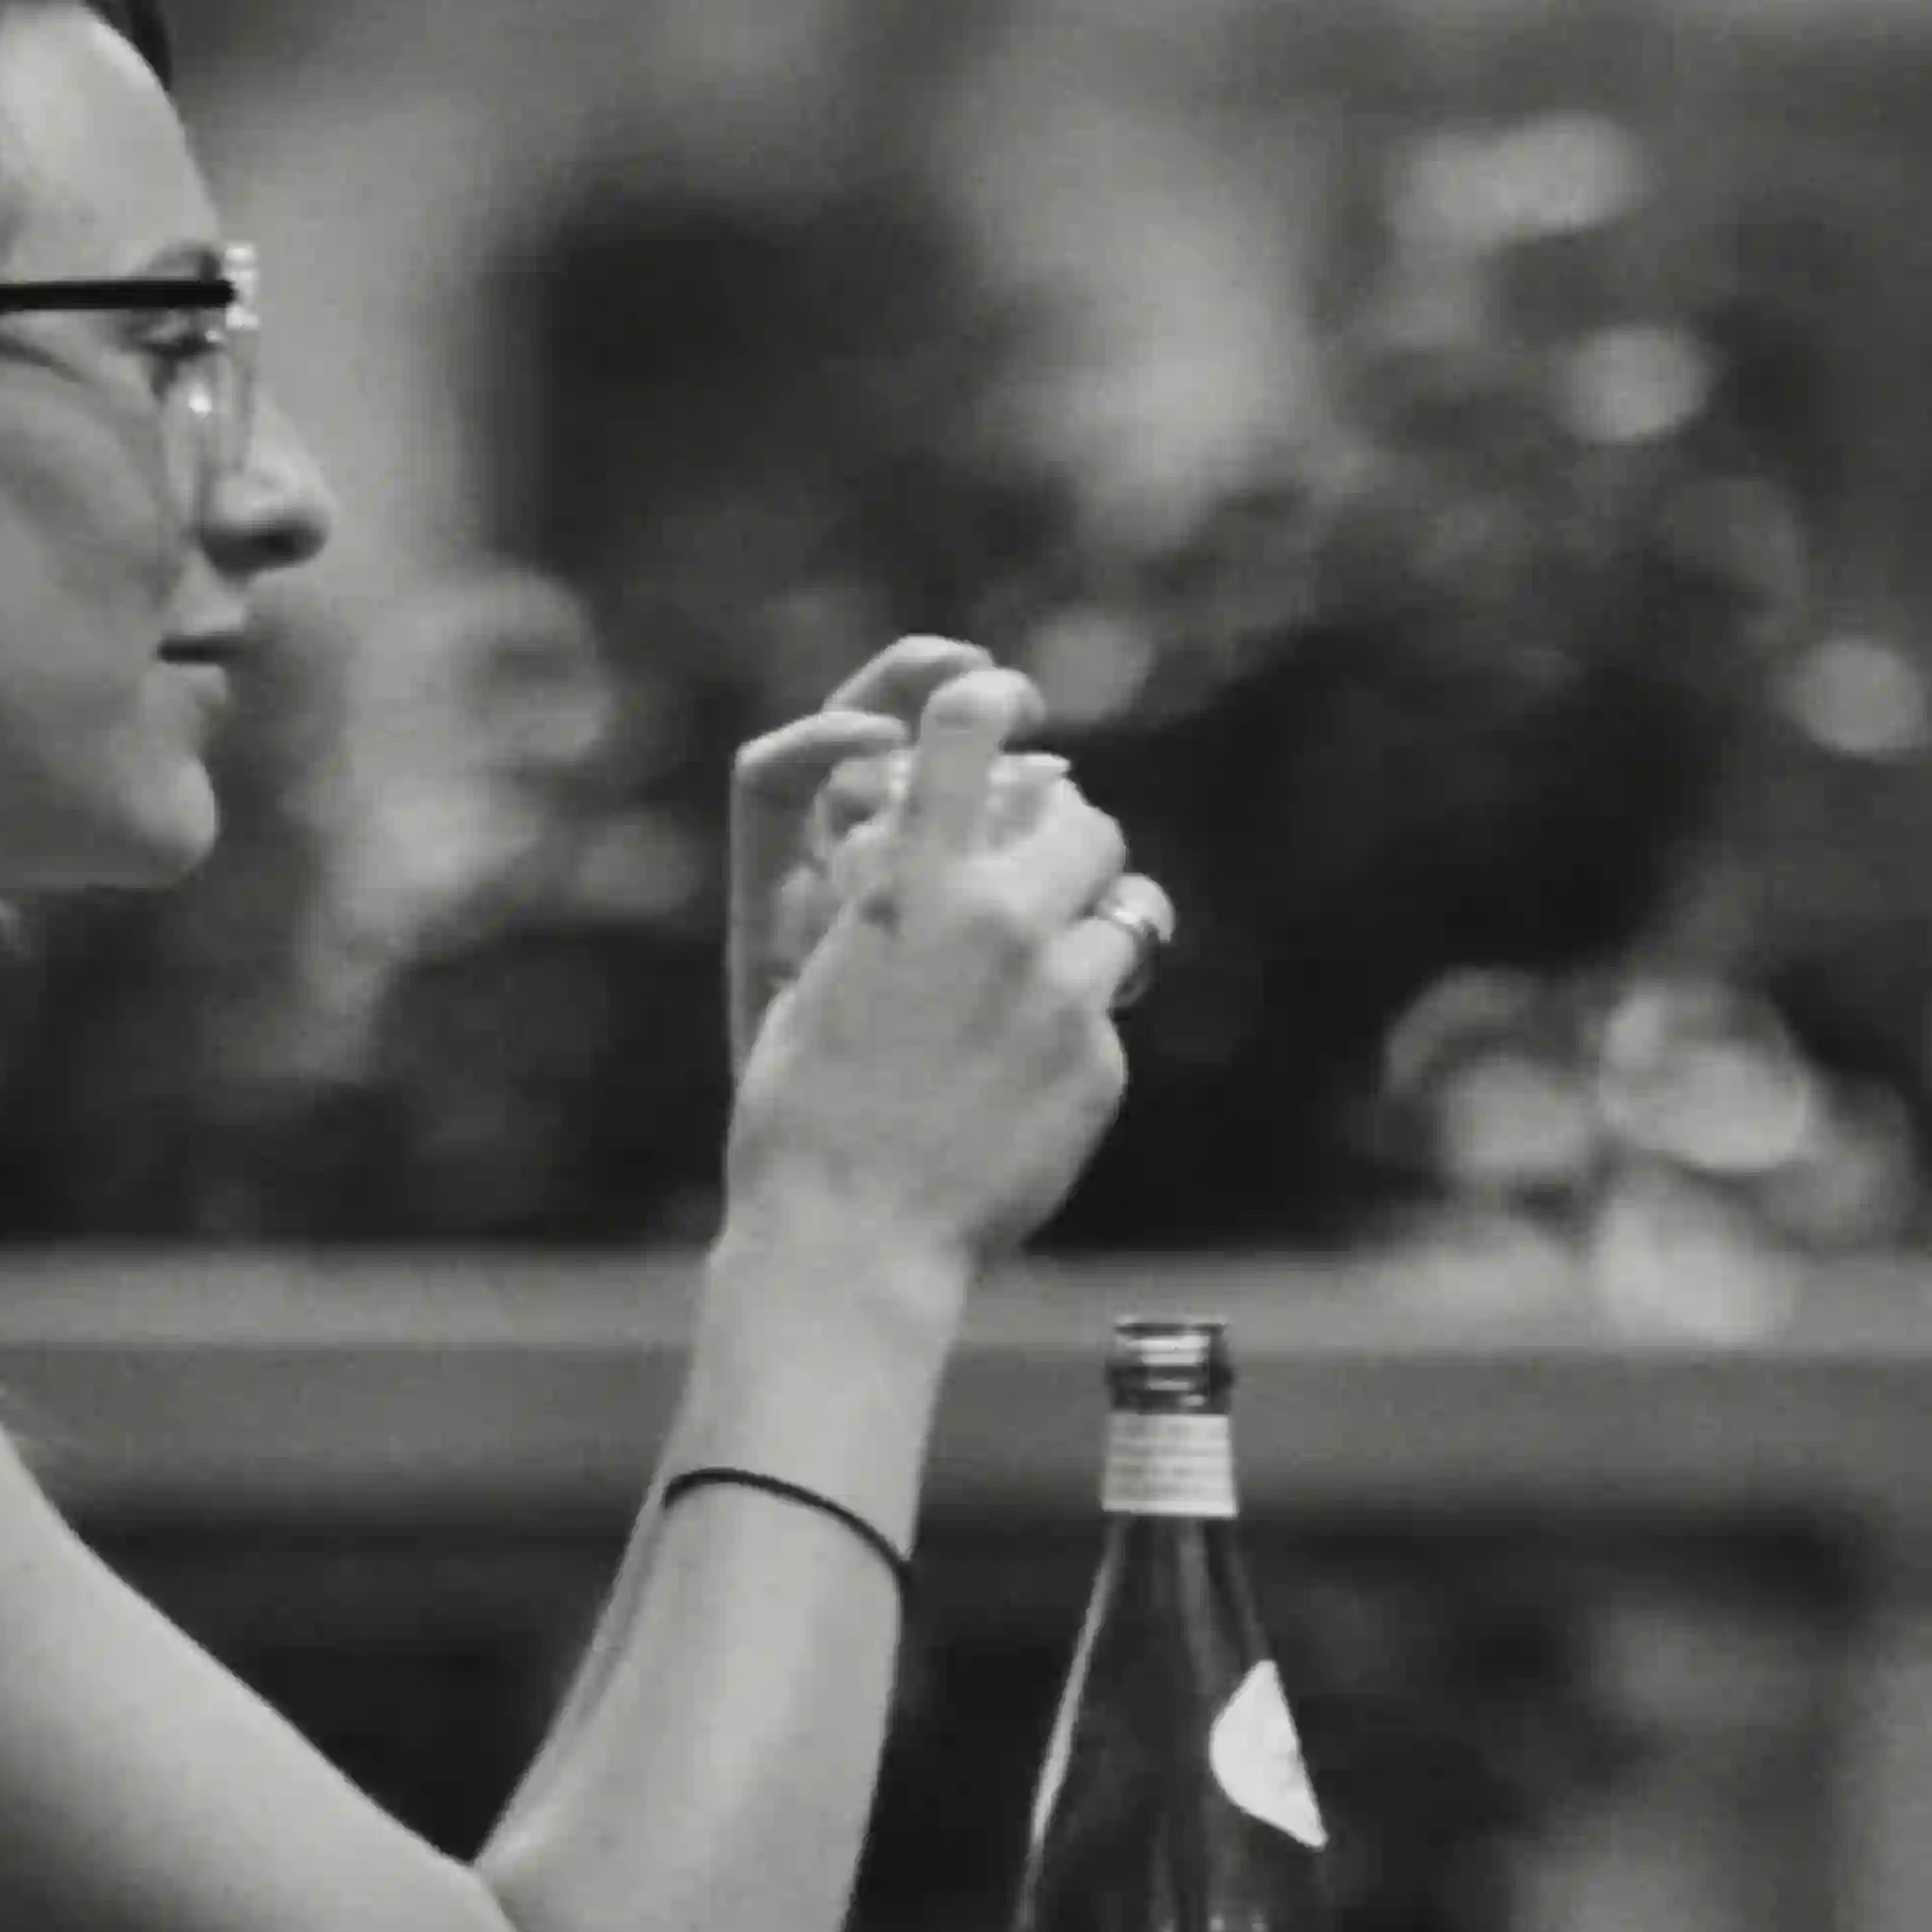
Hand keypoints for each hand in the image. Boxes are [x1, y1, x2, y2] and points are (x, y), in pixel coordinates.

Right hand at [727, 663, 1143, 1266]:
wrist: (856, 1236)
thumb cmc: (801, 1112)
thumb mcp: (806, 973)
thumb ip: (873, 894)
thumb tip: (915, 840)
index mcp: (910, 882)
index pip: (965, 725)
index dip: (991, 694)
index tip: (1009, 700)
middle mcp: (999, 920)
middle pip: (1088, 820)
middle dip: (1068, 838)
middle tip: (1042, 873)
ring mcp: (1063, 992)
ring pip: (1130, 911)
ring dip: (1096, 927)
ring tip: (1053, 974)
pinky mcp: (1100, 1062)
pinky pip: (1112, 1011)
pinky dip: (1081, 1028)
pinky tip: (1026, 1078)